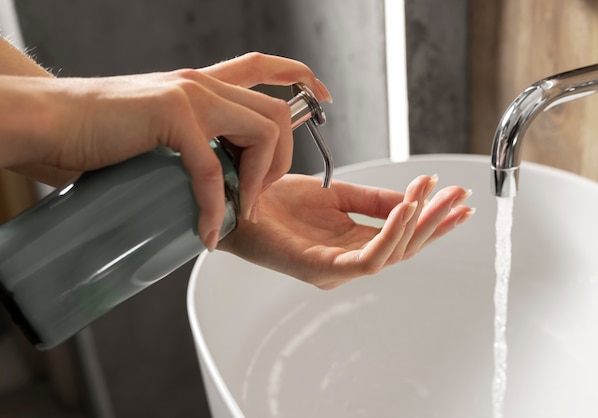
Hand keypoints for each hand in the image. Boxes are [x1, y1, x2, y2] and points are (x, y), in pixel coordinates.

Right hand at [1, 51, 331, 249]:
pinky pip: (213, 169)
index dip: (299, 76)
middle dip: (281, 161)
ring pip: (261, 132)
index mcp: (201, 85)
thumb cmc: (98, 135)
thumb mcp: (157, 133)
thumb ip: (191, 144)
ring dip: (259, 181)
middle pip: (277, 114)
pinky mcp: (172, 117)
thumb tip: (212, 180)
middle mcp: (201, 84)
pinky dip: (216, 207)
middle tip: (256, 196)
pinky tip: (209, 232)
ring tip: (239, 211)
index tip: (324, 97)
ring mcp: (189, 96)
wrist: (51, 123)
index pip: (262, 67)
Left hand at [219, 174, 473, 288]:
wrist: (237, 200)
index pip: (403, 237)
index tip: (456, 196)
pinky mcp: (319, 269)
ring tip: (433, 196)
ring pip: (391, 256)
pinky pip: (366, 258)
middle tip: (459, 197)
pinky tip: (404, 209)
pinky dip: (390, 234)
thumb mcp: (336, 195)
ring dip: (418, 226)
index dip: (432, 218)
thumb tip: (412, 197)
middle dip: (435, 222)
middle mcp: (347, 261)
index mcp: (352, 244)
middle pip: (404, 249)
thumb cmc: (276, 201)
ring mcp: (335, 269)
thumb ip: (374, 200)